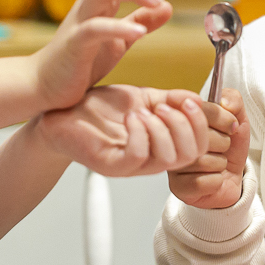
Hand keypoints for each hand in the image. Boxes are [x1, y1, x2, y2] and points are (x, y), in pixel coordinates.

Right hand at [32, 0, 172, 110]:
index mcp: (97, 0)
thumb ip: (140, 20)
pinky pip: (94, 28)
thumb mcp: (118, 39)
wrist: (45, 86)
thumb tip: (168, 5)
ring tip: (158, 0)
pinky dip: (119, 27)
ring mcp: (79, 22)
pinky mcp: (74, 44)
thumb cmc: (81, 60)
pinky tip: (140, 32)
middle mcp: (87, 4)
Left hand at [34, 85, 239, 176]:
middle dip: (186, 126)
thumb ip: (170, 99)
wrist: (62, 113)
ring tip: (144, 111)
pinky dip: (140, 132)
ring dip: (163, 129)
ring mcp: (132, 165)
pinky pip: (138, 156)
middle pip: (190, 154)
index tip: (191, 101)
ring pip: (168, 158)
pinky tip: (131, 117)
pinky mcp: (112, 166)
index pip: (198, 145)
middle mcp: (151, 159)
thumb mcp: (142, 99)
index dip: (202, 124)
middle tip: (167, 106)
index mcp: (162, 144)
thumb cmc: (99, 109)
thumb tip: (198, 98)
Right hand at [168, 88, 249, 208]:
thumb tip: (223, 102)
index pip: (200, 109)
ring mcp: (173, 164)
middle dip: (222, 143)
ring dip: (220, 164)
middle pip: (201, 136)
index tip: (229, 126)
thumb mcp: (237, 120)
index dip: (222, 119)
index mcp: (182, 118)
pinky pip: (203, 181)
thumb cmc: (229, 149)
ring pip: (203, 160)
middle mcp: (173, 140)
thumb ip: (233, 101)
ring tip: (215, 165)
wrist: (231, 180)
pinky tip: (212, 179)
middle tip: (220, 148)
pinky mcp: (178, 187)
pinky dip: (216, 181)